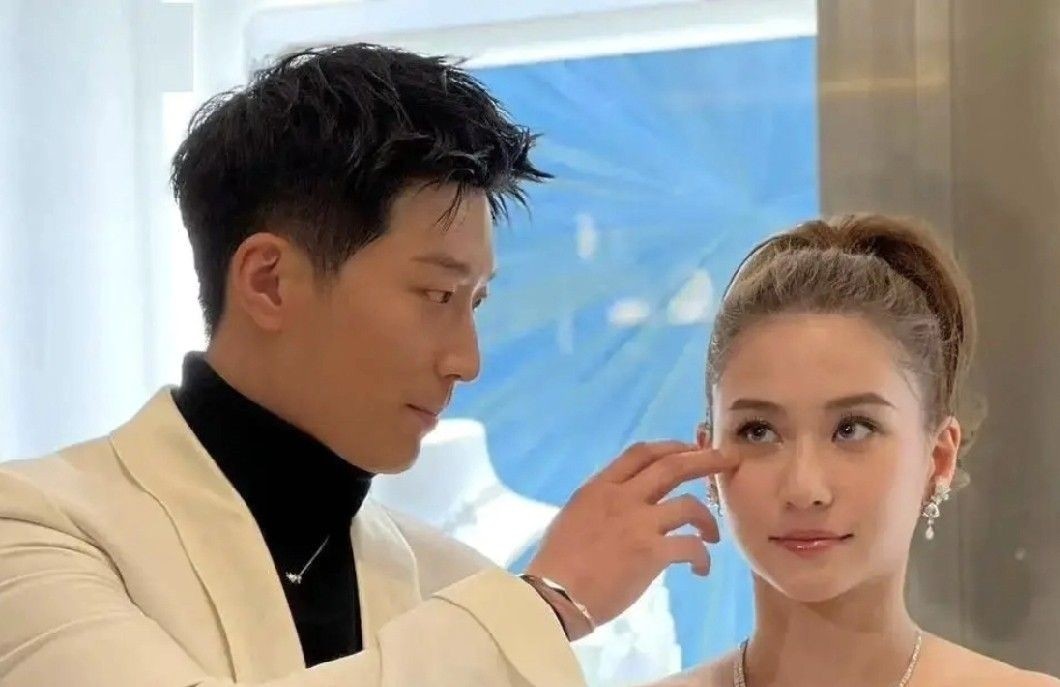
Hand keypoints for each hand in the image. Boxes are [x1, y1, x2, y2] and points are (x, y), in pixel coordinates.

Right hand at [525, 440, 736, 628]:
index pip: (640, 453)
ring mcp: (638, 524)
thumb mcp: (574, 516)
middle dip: (704, 460)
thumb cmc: (557, 563)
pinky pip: (691, 547)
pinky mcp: (651, 554)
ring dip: (707, 519)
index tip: (689, 449)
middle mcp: (622, 498)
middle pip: (672, 467)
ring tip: (712, 536)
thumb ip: (601, 504)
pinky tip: (701, 569)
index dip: (670, 447)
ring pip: (689, 505)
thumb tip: (623, 503)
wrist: (554, 595)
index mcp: (599, 487)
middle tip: (727, 460)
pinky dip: (702, 557)